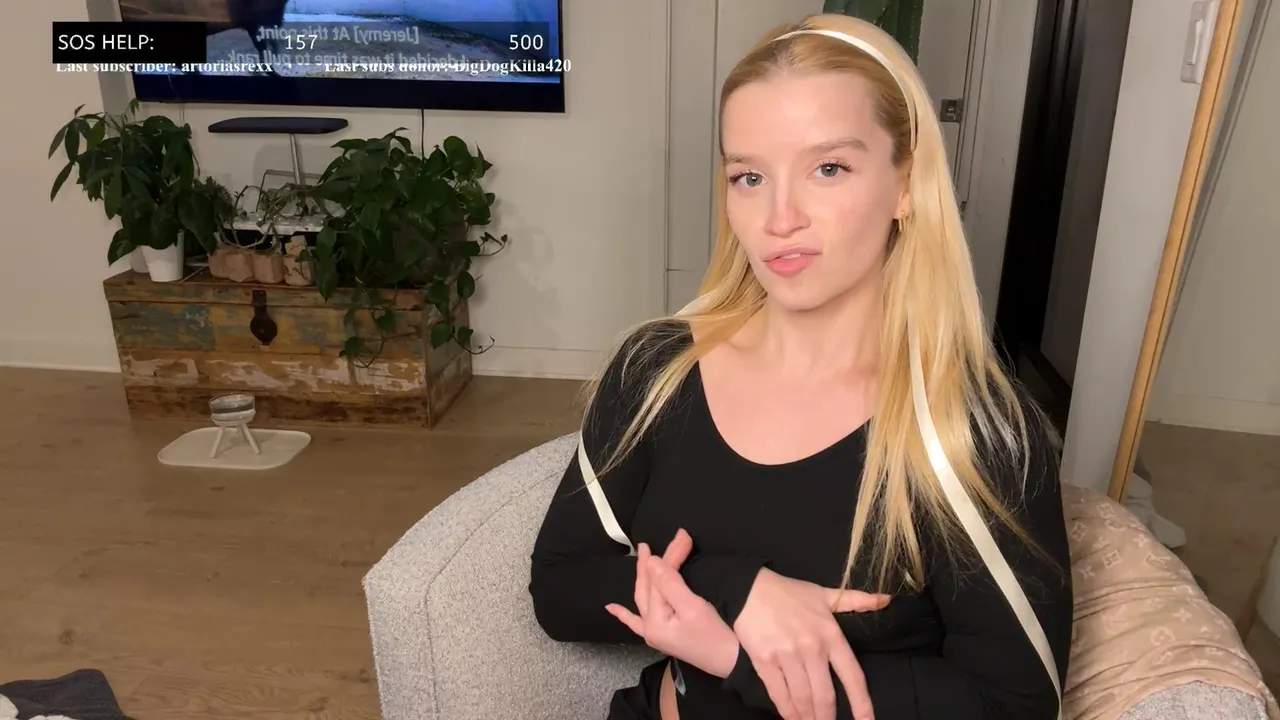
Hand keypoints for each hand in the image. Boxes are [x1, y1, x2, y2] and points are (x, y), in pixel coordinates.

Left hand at [605, 529, 740, 677]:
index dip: (671, 555)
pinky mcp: (664, 637)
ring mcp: (655, 634)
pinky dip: (624, 614)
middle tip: (669, 539)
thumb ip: (670, 584)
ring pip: (644, 597)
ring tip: (643, 556)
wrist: (733, 665)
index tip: (683, 536)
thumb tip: (651, 561)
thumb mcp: (693, 608)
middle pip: (649, 586)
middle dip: (657, 561)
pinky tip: (612, 608)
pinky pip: (637, 622)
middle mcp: (650, 628)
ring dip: (644, 577)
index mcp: (655, 621)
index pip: (660, 578)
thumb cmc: (717, 638)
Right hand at [733, 568, 890, 719]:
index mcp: (831, 635)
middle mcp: (812, 649)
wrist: (749, 588)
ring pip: (803, 698)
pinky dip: (787, 711)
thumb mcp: (825, 594)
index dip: (861, 703)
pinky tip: (792, 718)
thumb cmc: (789, 593)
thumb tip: (887, 600)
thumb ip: (857, 601)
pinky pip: (779, 694)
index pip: (852, 676)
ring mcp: (787, 656)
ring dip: (808, 717)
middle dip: (827, 717)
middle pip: (825, 695)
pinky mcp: (765, 661)